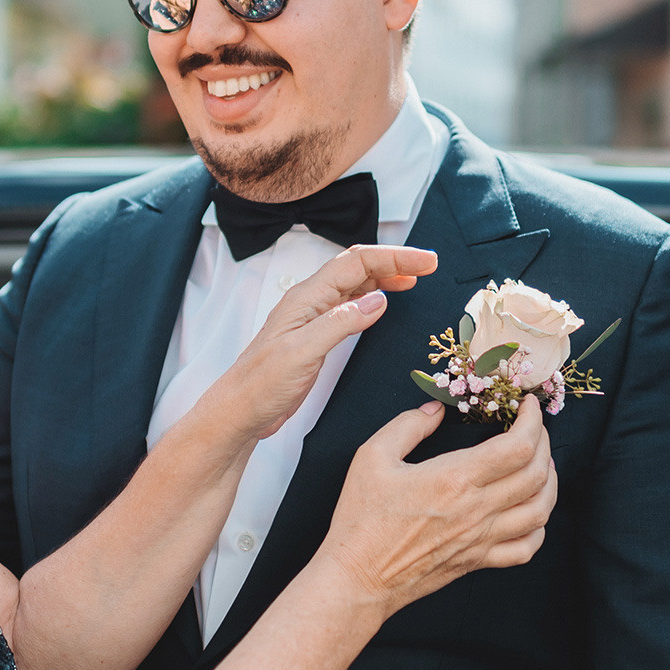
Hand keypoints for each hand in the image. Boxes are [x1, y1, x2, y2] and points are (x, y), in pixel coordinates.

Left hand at [202, 245, 437, 441]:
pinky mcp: (317, 336)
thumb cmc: (260, 384)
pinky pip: (350, 306)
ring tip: (414, 278)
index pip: (356, 263)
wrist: (239, 412)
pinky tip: (384, 302)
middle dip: (395, 261)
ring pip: (355, 285)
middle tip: (429, 266)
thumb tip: (378, 300)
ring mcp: (314, 318)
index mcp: (307, 298)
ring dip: (386, 276)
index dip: (394, 258)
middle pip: (358, 267)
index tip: (426, 262)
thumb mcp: (302, 353)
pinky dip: (373, 298)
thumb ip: (339, 323)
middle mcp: (311, 302)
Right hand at [315, 393, 556, 618]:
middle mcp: (477, 510)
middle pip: (536, 475)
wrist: (358, 578)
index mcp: (455, 479)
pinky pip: (526, 548)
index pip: (518, 447)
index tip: (528, 405)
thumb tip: (436, 409)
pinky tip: (531, 511)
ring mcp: (482, 539)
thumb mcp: (372, 457)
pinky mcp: (478, 561)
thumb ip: (408, 426)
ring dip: (549, 483)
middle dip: (544, 444)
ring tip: (542, 465)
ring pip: (540, 511)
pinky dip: (539, 527)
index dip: (533, 421)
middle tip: (533, 428)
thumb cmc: (362, 519)